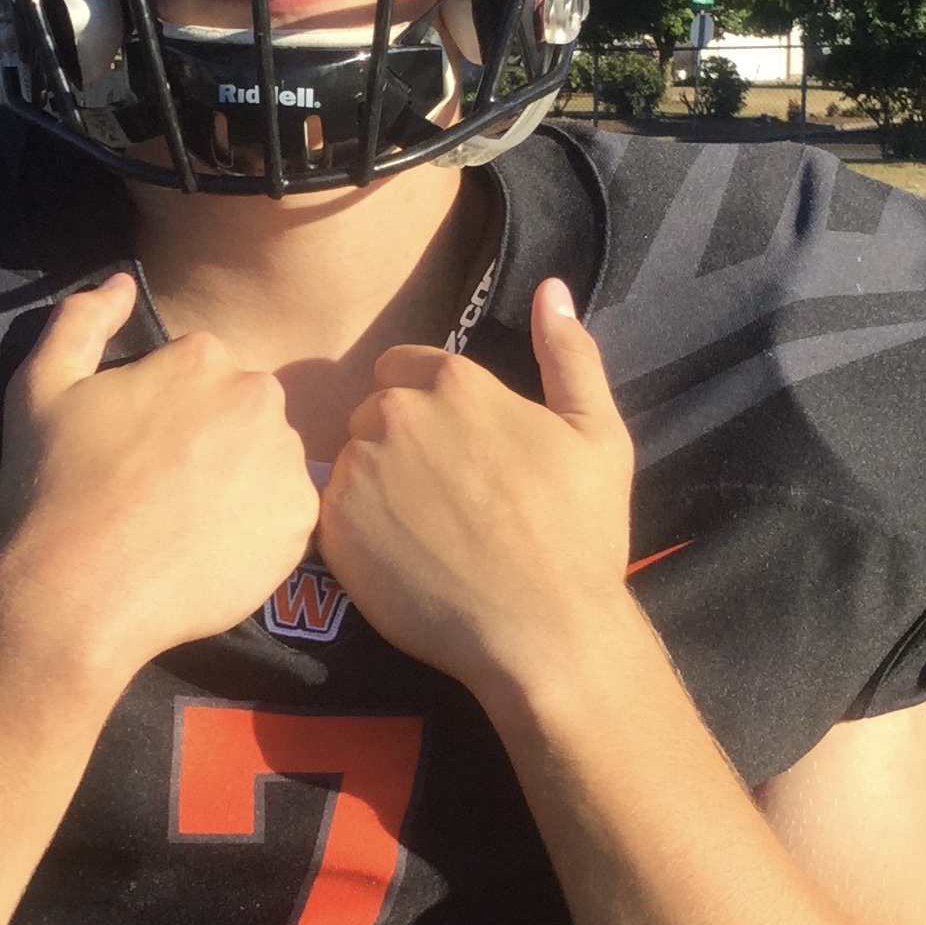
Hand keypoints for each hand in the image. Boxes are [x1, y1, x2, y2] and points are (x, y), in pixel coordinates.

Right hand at [0, 273, 319, 685]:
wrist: (79, 594)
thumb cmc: (54, 488)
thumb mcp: (40, 387)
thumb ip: (82, 319)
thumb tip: (122, 283)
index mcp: (203, 357)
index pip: (201, 373)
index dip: (166, 413)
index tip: (139, 451)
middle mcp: (257, 397)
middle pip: (242, 413)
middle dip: (212, 443)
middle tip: (163, 492)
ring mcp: (285, 460)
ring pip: (268, 462)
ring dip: (240, 483)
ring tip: (186, 526)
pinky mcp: (301, 522)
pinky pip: (287, 516)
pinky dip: (258, 532)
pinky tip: (211, 552)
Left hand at [317, 277, 633, 701]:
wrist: (542, 634)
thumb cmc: (578, 535)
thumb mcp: (597, 435)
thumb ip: (569, 355)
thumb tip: (551, 290)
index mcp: (454, 382)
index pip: (405, 366)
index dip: (429, 405)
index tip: (455, 450)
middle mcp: (396, 414)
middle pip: (373, 409)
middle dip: (398, 440)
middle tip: (440, 495)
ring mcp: (360, 470)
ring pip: (350, 458)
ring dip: (375, 482)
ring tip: (421, 531)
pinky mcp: (332, 527)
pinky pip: (329, 510)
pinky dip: (354, 528)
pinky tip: (398, 557)